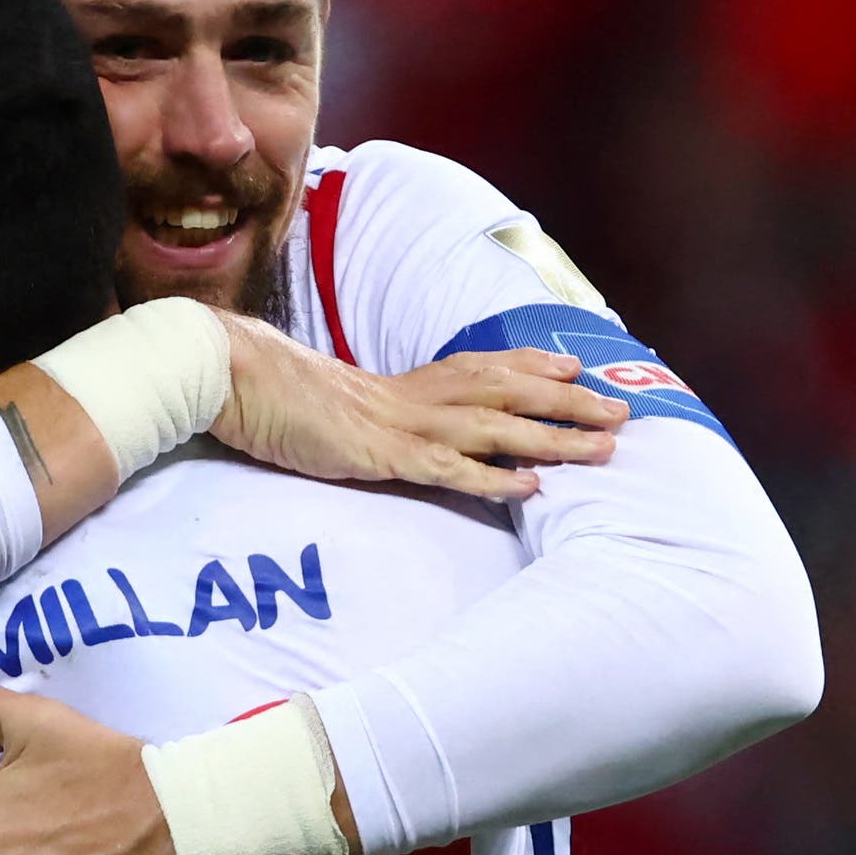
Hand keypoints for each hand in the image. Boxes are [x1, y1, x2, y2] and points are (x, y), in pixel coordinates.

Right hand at [210, 315, 623, 499]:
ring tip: (600, 450)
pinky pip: (446, 468)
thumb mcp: (342, 406)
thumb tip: (398, 431)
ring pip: (495, 429)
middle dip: (569, 404)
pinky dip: (491, 477)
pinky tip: (528, 487)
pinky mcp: (381, 455)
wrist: (234, 379)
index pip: (486, 367)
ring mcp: (402, 424)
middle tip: (621, 414)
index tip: (579, 371)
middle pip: (510, 393)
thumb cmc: (282, 399)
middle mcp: (417, 396)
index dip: (534, 369)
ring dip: (552, 438)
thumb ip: (380, 417)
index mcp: (409, 382)